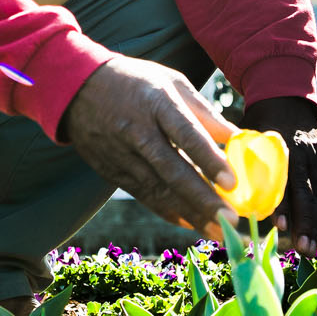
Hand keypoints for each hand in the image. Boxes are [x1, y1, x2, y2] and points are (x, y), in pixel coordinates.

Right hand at [62, 56, 237, 241]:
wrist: (77, 89)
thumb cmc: (136, 83)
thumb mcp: (171, 82)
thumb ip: (205, 112)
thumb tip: (239, 137)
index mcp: (157, 103)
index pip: (186, 134)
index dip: (209, 159)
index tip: (232, 183)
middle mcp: (137, 131)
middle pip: (172, 171)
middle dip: (203, 200)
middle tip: (231, 222)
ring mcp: (121, 154)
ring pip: (158, 190)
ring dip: (190, 214)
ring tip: (219, 233)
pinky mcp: (112, 171)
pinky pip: (144, 196)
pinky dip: (168, 212)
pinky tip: (190, 224)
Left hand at [244, 96, 316, 253]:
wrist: (289, 100)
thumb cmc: (260, 119)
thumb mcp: (248, 130)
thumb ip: (238, 154)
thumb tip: (218, 184)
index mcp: (284, 145)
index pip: (285, 180)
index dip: (283, 204)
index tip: (278, 225)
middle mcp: (305, 155)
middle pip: (307, 194)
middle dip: (305, 223)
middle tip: (301, 248)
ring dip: (314, 226)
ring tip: (308, 250)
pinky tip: (312, 238)